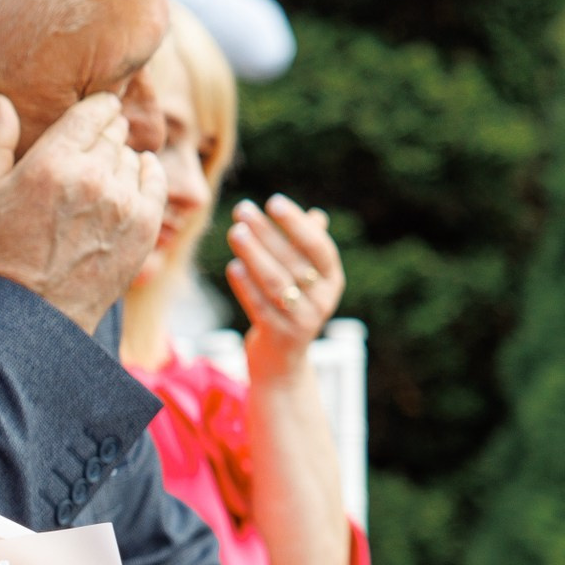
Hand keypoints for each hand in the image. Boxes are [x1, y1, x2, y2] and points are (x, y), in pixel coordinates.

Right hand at [0, 93, 164, 330]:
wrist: (33, 314)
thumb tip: (2, 102)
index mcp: (51, 162)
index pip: (93, 111)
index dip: (98, 107)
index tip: (97, 110)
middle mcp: (92, 176)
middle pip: (114, 131)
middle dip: (106, 133)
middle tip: (94, 146)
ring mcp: (123, 202)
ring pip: (133, 156)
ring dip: (121, 159)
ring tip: (102, 177)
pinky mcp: (143, 226)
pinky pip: (155, 180)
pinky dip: (147, 174)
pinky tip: (133, 179)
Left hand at [225, 196, 342, 378]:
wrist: (282, 363)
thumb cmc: (291, 310)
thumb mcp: (306, 282)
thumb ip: (308, 250)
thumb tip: (316, 215)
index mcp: (332, 281)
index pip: (318, 246)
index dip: (297, 223)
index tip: (274, 201)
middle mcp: (322, 300)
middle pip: (292, 261)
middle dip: (266, 232)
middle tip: (242, 209)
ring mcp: (302, 320)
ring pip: (275, 282)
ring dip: (253, 254)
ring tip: (234, 231)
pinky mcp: (279, 336)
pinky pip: (259, 306)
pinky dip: (245, 285)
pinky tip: (232, 265)